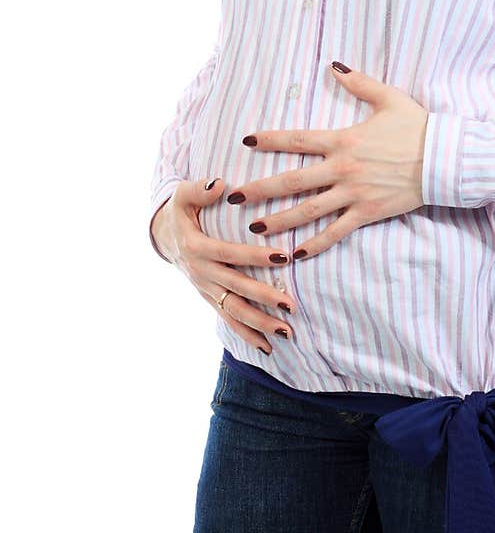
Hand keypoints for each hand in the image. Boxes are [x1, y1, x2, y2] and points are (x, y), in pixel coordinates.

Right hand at [153, 179, 295, 354]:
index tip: (283, 256)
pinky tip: (269, 347)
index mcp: (196, 247)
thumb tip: (220, 185)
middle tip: (291, 305)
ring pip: (234, 310)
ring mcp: (205, 289)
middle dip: (264, 297)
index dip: (255, 256)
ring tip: (287, 331)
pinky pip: (228, 319)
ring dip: (260, 323)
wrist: (165, 236)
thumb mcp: (183, 195)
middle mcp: (201, 272)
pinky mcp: (210, 298)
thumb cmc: (181, 210)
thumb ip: (200, 189)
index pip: (230, 253)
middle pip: (236, 288)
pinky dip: (247, 334)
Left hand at [226, 61, 429, 257]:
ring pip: (308, 210)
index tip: (247, 142)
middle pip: (292, 181)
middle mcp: (343, 168)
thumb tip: (334, 66)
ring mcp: (354, 193)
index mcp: (343, 140)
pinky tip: (297, 253)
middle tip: (235, 198)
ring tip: (255, 230)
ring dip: (279, 220)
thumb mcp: (389, 98)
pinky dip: (316, 243)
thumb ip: (359, 83)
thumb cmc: (418, 126)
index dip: (270, 140)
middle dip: (260, 189)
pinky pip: (337, 232)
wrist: (445, 158)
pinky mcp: (368, 213)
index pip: (298, 139)